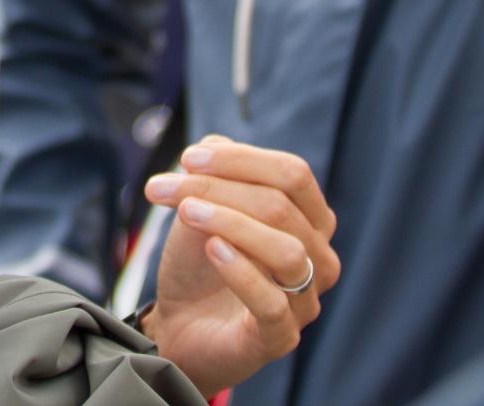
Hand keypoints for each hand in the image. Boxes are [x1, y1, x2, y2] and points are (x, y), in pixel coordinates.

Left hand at [137, 136, 340, 398]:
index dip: (241, 160)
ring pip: (285, 251)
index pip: (294, 174)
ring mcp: (305, 302)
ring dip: (230, 222)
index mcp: (311, 220)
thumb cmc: (201, 262)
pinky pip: (272, 302)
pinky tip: (212, 249)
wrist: (179, 324)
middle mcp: (319, 259)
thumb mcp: (204, 206)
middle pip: (282, 207)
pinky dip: (241, 271)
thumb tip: (214, 146)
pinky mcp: (281, 338)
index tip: (187, 159)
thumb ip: (217, 171)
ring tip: (187, 213)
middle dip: (219, 189)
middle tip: (165, 188)